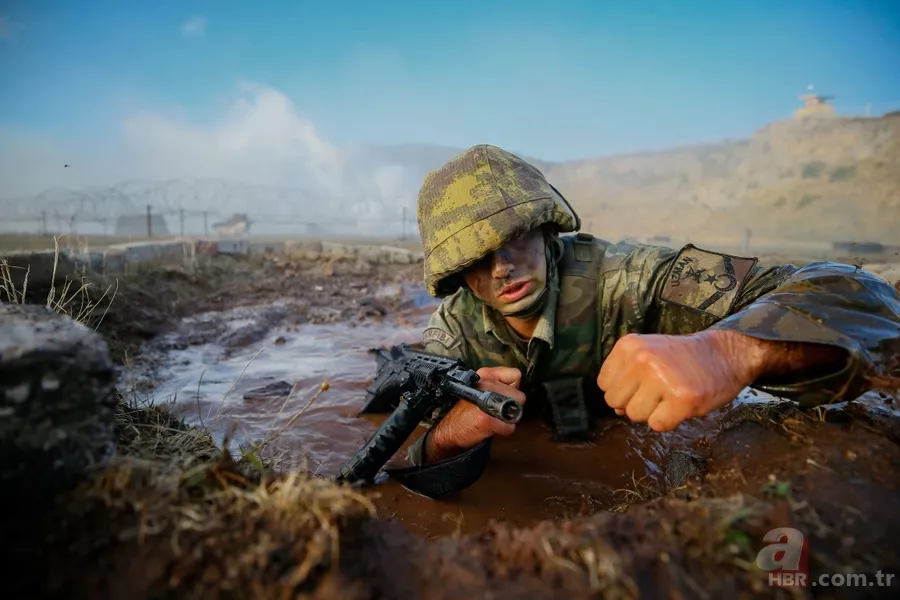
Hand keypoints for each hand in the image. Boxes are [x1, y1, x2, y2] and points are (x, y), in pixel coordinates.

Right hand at [424, 366, 525, 461]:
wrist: (449, 429)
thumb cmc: (466, 409)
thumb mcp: (480, 387)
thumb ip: (498, 384)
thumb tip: (517, 388)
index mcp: (485, 374)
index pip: (515, 375)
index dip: (513, 388)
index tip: (503, 396)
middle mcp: (486, 383)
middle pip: (519, 396)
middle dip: (512, 406)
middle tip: (497, 411)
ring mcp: (487, 400)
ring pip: (516, 411)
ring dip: (508, 418)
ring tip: (494, 418)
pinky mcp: (487, 418)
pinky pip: (509, 427)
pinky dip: (503, 431)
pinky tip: (491, 429)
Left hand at [596, 330, 758, 431]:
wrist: (725, 354)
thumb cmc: (682, 358)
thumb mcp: (648, 354)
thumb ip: (627, 377)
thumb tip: (617, 411)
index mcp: (629, 346)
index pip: (604, 384)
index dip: (623, 389)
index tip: (642, 383)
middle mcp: (642, 359)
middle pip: (615, 401)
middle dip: (634, 403)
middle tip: (657, 392)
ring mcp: (661, 378)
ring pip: (634, 415)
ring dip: (652, 413)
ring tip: (670, 396)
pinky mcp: (682, 398)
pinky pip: (657, 425)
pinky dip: (668, 422)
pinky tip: (679, 406)